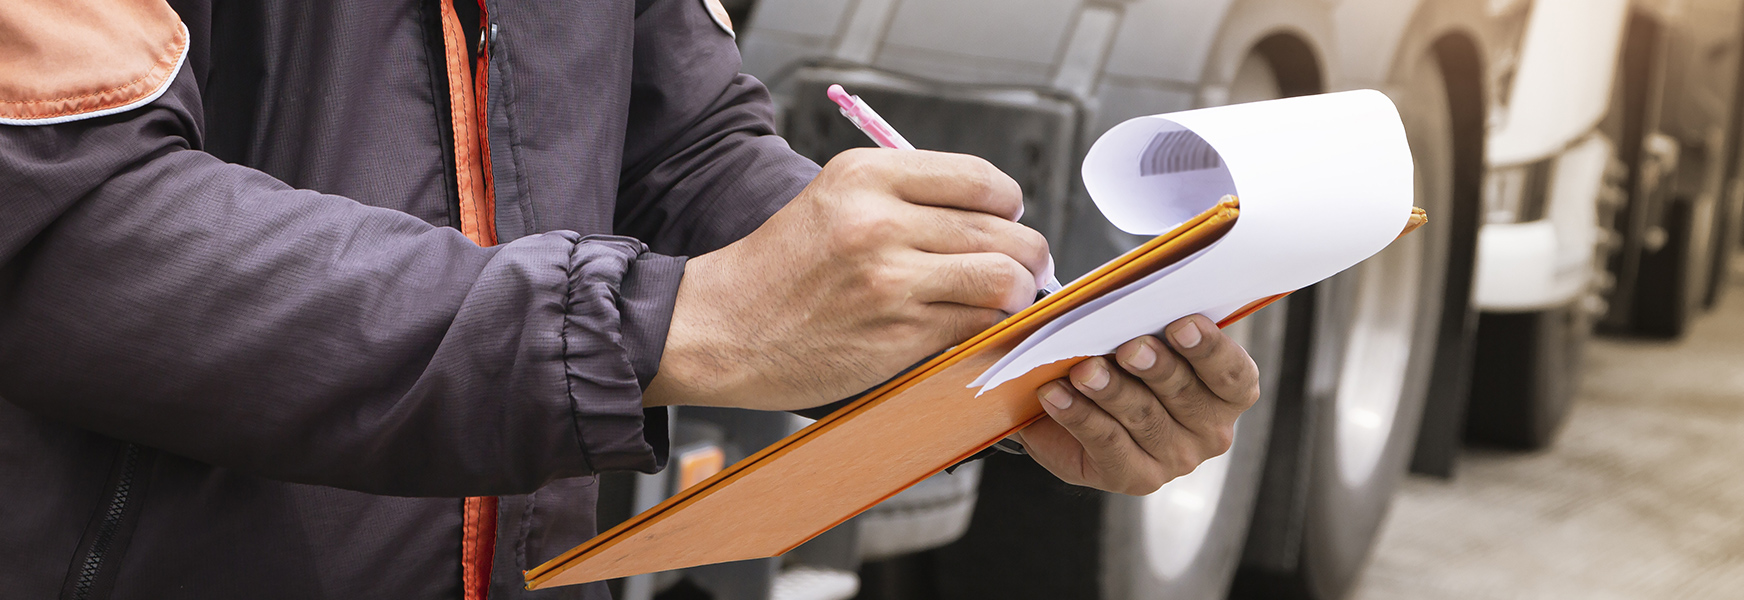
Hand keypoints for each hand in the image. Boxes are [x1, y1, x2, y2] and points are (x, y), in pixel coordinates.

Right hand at [645, 148, 1050, 410]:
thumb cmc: (780, 269)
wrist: (720, 328)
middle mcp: (879, 221)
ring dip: (1016, 294)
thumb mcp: (833, 199)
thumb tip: (994, 215)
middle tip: (1023, 269)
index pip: (980, 178)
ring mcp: (891, 281)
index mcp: (865, 176)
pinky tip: (971, 326)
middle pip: (1004, 231)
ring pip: (1003, 280)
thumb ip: (906, 197)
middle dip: (1027, 255)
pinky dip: (988, 327)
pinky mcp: (898, 335)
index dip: (1009, 203)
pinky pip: (977, 325)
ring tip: (1004, 299)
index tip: (1007, 220)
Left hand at [1015, 315, 1261, 495]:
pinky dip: (1078, 415)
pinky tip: (1054, 393)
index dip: (1210, 350)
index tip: (1180, 325)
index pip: (1233, 374)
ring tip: (1083, 370)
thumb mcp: (1140, 337)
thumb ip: (1146, 322)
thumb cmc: (1122, 361)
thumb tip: (1117, 302)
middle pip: (1186, 395)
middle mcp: (1209, 431)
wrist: (1074, 410)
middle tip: (1129, 347)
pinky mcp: (1134, 477)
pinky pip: (1107, 443)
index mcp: (1227, 392)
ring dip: (1111, 390)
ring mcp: (1174, 459)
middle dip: (1156, 367)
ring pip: (1143, 418)